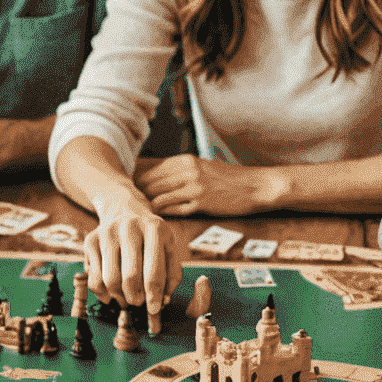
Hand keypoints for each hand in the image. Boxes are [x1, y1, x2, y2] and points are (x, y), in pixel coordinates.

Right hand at [84, 199, 183, 312]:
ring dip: (119, 297)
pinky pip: (93, 278)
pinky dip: (103, 293)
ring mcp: (107, 232)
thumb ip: (171, 276)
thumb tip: (162, 301)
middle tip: (138, 303)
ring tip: (126, 299)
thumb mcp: (168, 250)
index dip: (154, 296)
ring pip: (109, 279)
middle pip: (130, 277)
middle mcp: (129, 227)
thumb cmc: (151, 239)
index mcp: (155, 228)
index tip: (154, 310)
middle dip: (135, 298)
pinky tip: (111, 294)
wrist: (125, 212)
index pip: (154, 271)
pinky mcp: (90, 240)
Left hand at [134, 155, 284, 216]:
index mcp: (186, 161)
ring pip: (159, 197)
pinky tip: (156, 221)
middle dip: (136, 195)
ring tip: (138, 216)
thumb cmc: (228, 178)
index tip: (126, 190)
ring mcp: (194, 187)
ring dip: (147, 208)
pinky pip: (174, 210)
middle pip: (150, 183)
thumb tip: (155, 177)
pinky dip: (163, 215)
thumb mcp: (203, 167)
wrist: (255, 186)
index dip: (136, 181)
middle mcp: (187, 171)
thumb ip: (180, 170)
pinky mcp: (202, 203)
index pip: (151, 170)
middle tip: (126, 206)